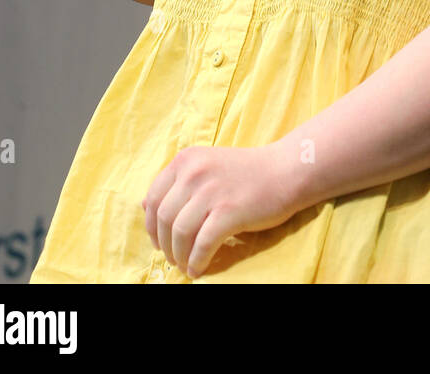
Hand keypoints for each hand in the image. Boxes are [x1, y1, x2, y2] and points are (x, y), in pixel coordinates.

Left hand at [141, 142, 299, 277]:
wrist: (285, 170)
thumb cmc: (246, 172)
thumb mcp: (206, 165)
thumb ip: (177, 182)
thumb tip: (144, 205)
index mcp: (186, 160)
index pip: (154, 197)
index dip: (151, 226)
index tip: (159, 241)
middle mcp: (195, 172)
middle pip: (164, 218)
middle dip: (164, 245)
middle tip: (173, 259)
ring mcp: (212, 191)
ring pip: (180, 232)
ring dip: (178, 255)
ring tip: (185, 265)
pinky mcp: (229, 211)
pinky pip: (202, 243)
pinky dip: (196, 260)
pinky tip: (198, 269)